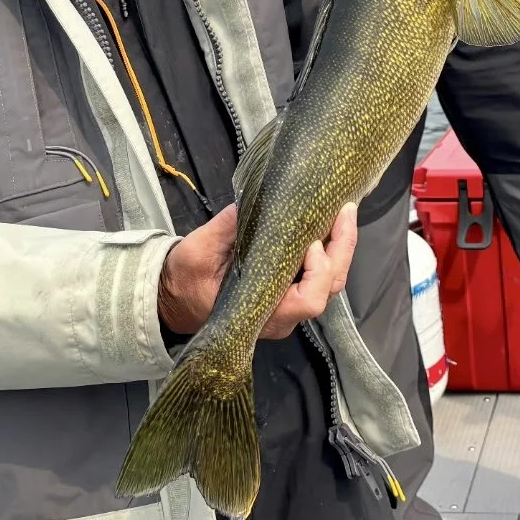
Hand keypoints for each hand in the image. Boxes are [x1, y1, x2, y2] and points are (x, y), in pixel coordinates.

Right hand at [157, 201, 358, 339]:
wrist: (174, 295)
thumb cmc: (185, 279)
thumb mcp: (198, 252)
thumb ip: (226, 229)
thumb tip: (251, 203)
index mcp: (261, 313)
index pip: (308, 301)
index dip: (318, 271)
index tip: (311, 242)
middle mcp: (282, 315)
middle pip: (328, 288)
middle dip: (341, 249)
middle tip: (345, 211)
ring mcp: (288, 305)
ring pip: (328, 282)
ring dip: (339, 247)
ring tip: (342, 211)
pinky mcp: (287, 291)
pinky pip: (318, 275)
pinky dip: (328, 249)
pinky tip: (328, 223)